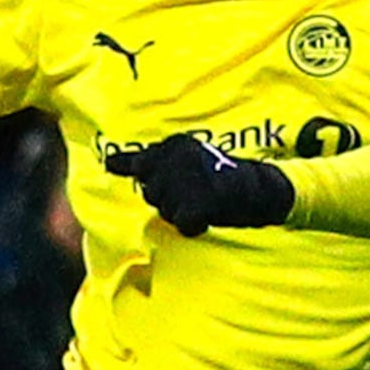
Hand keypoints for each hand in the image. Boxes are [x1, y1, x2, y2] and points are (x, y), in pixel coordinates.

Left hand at [103, 132, 292, 235]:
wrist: (262, 188)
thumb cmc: (221, 176)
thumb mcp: (184, 160)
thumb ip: (147, 162)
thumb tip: (107, 164)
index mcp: (175, 144)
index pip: (139, 163)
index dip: (136, 171)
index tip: (114, 167)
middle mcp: (179, 156)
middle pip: (152, 193)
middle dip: (169, 199)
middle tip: (196, 193)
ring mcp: (189, 178)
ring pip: (165, 210)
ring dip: (182, 212)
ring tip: (205, 201)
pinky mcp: (200, 199)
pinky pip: (182, 224)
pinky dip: (194, 225)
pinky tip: (208, 215)